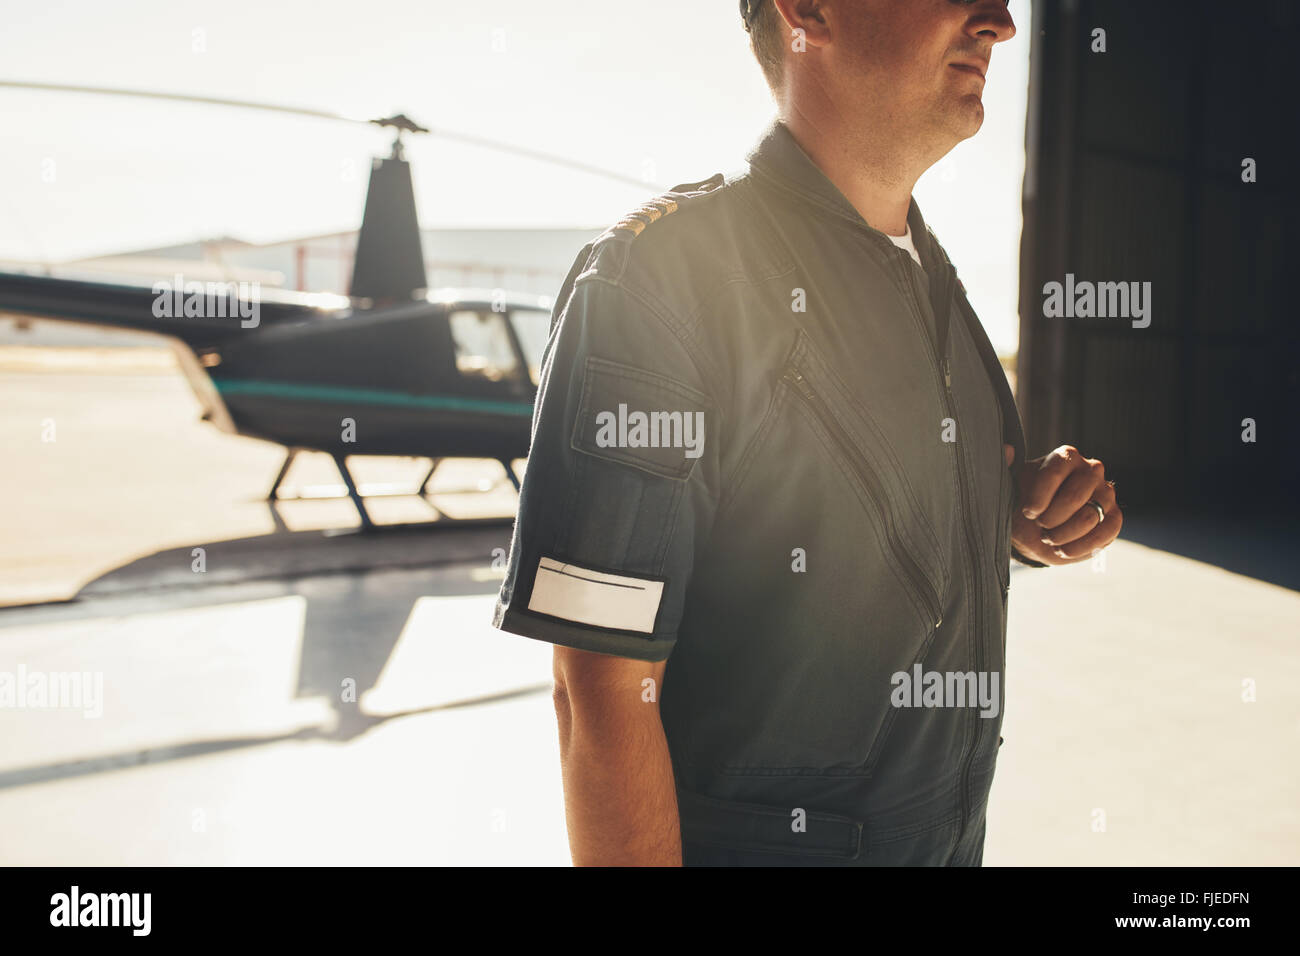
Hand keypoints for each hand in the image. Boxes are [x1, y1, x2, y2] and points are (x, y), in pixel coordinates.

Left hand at [1001, 443, 1121, 565]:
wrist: (1036, 527)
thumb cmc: (1024, 501)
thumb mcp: (1010, 485)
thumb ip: (1005, 467)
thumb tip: (1008, 450)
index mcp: (1064, 457)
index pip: (1053, 474)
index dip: (1038, 499)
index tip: (1028, 513)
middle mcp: (1091, 470)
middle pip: (1074, 498)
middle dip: (1051, 519)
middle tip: (1040, 526)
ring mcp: (1106, 493)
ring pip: (1088, 518)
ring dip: (1062, 535)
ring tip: (1050, 537)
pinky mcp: (1114, 517)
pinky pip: (1105, 533)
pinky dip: (1080, 547)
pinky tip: (1064, 549)